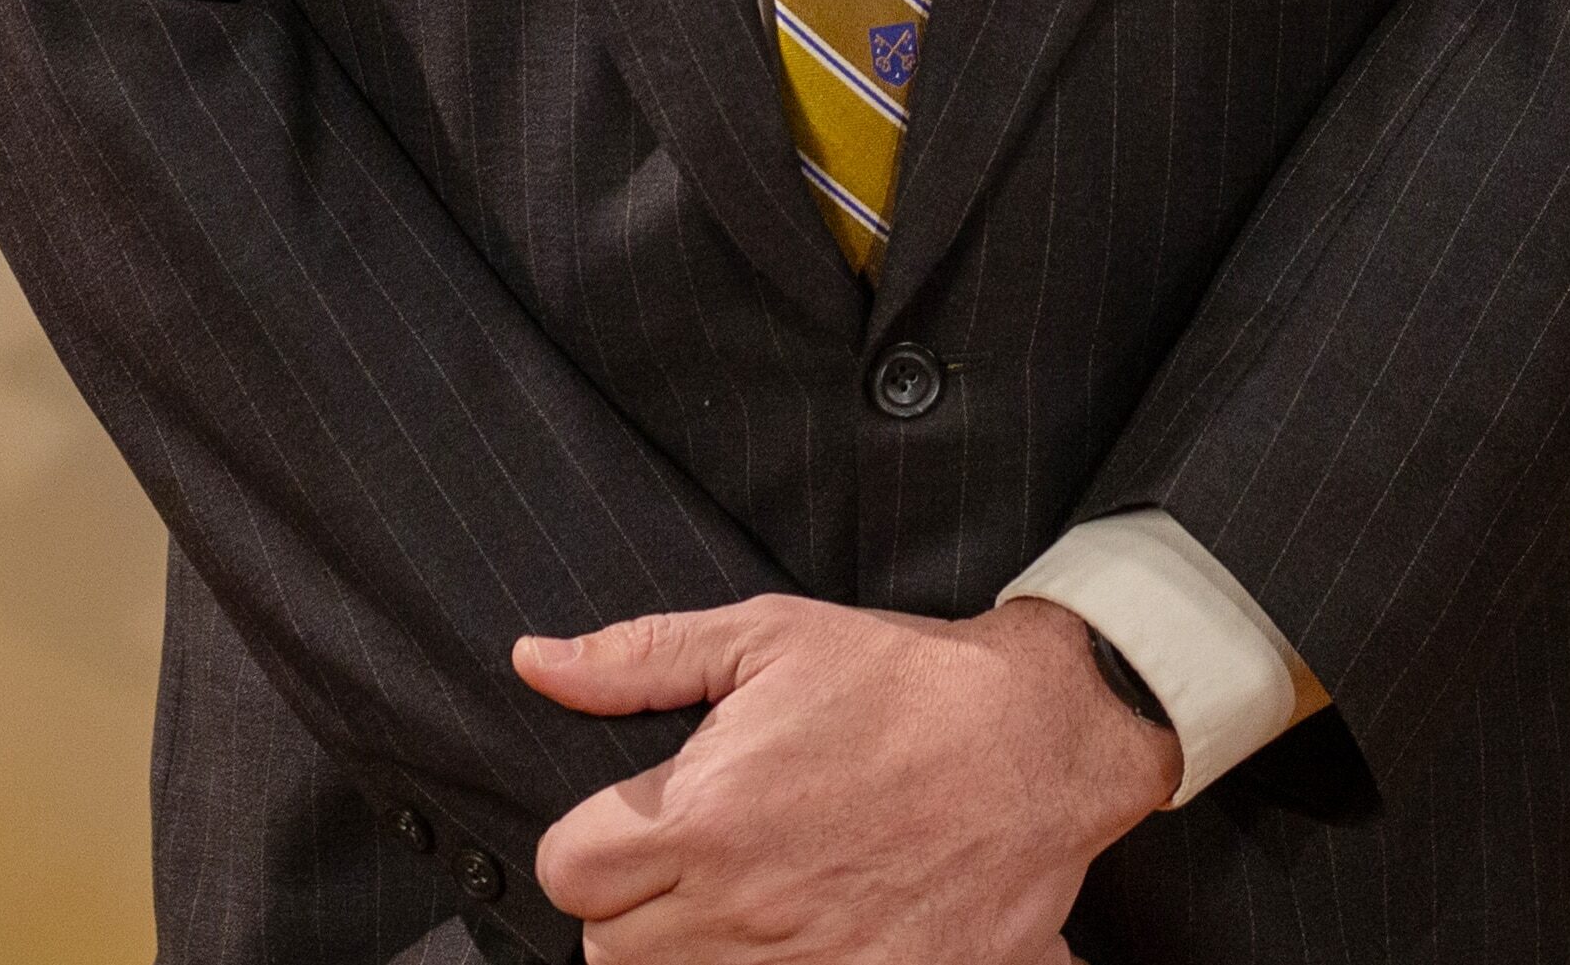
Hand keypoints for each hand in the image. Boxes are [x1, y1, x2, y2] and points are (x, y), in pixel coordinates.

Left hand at [516, 591, 1171, 961]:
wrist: (1035, 742)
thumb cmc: (900, 681)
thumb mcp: (766, 637)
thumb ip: (639, 658)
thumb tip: (534, 662)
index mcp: (708, 812)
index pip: (568, 870)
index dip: (587, 845)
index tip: (627, 825)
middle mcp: (743, 905)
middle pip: (607, 952)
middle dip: (627, 908)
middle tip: (680, 865)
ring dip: (681, 954)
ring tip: (727, 907)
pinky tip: (779, 942)